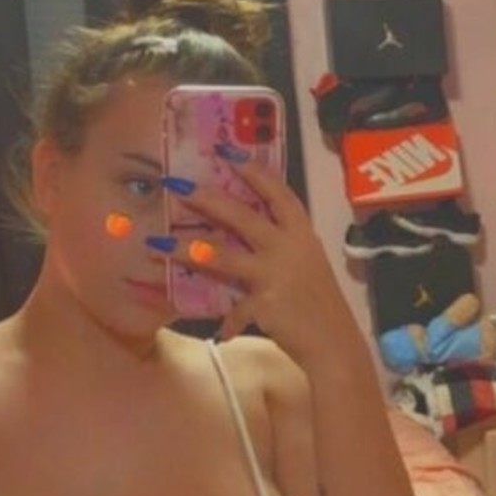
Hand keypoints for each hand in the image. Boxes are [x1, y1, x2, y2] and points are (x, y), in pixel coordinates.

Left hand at [168, 163, 361, 367]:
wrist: (335, 343)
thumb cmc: (318, 301)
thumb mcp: (306, 264)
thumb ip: (279, 247)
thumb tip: (239, 236)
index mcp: (301, 234)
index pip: (279, 194)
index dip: (254, 172)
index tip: (228, 152)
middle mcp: (289, 248)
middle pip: (243, 216)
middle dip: (207, 199)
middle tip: (177, 185)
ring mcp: (276, 275)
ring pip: (225, 256)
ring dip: (190, 249)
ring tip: (160, 244)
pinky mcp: (266, 304)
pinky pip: (236, 310)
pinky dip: (228, 323)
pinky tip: (220, 333)